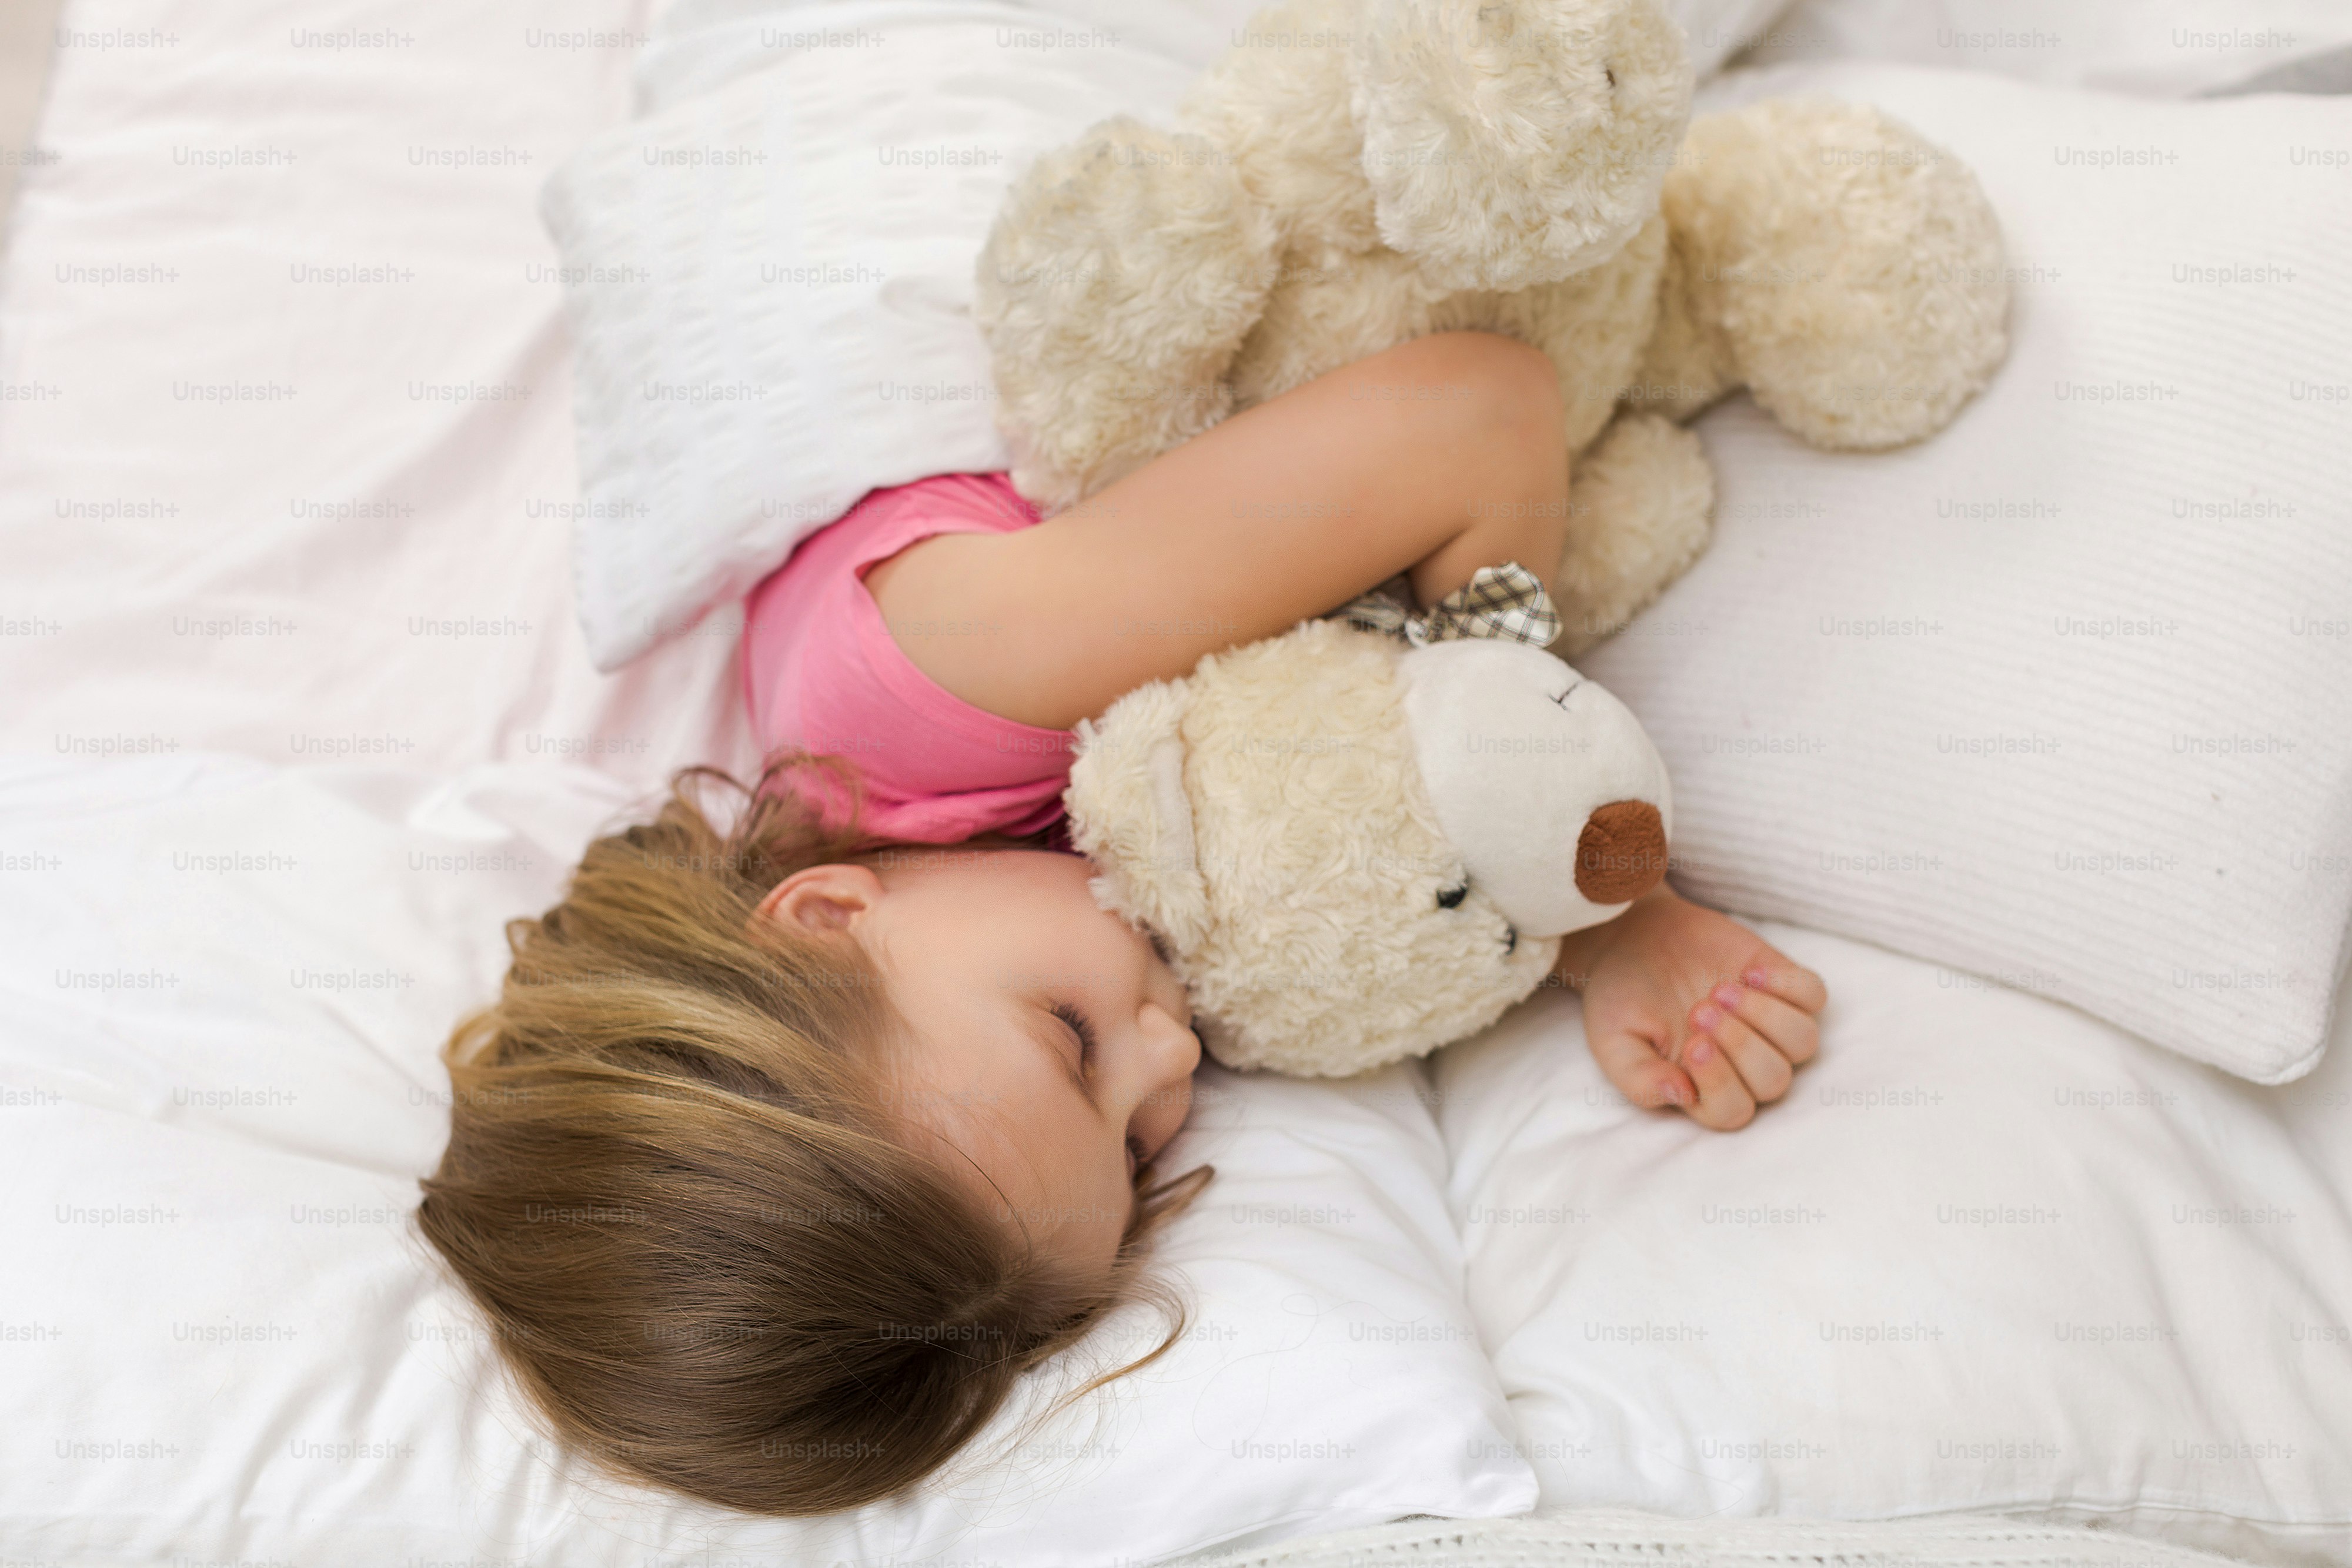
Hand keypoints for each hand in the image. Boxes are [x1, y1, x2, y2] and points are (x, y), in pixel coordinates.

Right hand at [1550, 886, 1827, 1129]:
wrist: (1632, 937)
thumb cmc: (1622, 996)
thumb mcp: (1612, 1040)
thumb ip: (1639, 1078)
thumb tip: (1681, 1096)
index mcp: (1703, 1087)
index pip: (1733, 1111)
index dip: (1721, 1083)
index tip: (1693, 1043)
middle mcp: (1744, 1064)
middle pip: (1773, 1081)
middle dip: (1740, 1044)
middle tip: (1699, 1008)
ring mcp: (1768, 1025)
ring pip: (1803, 1042)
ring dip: (1766, 1018)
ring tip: (1721, 989)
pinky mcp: (1782, 984)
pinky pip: (1814, 997)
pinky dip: (1788, 986)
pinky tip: (1749, 972)